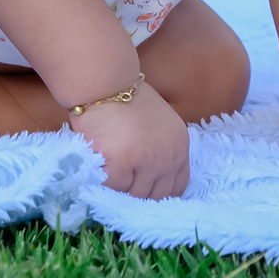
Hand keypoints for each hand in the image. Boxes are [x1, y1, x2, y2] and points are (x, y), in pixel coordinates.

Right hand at [69, 81, 189, 198]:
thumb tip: (146, 181)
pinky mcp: (125, 161)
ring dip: (119, 188)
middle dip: (136, 194)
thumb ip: (158, 148)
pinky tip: (99, 165)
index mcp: (180, 145)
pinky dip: (105, 181)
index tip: (142, 192)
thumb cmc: (123, 99)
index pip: (177, 186)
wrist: (104, 82)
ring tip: (107, 170)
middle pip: (155, 195)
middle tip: (118, 182)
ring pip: (134, 195)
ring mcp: (149, 160)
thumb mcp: (156, 122)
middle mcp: (169, 155)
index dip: (158, 193)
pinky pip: (114, 187)